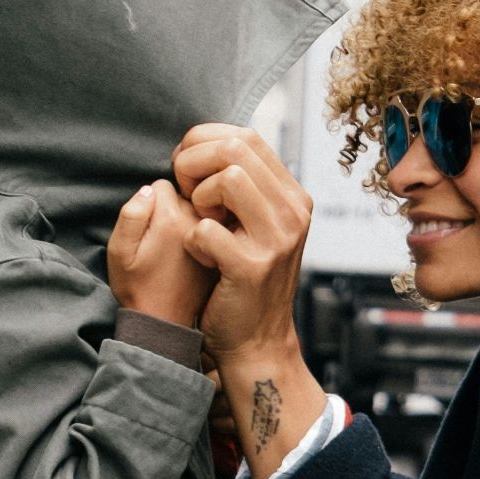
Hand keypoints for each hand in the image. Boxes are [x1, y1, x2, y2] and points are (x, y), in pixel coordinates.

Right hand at [107, 179, 215, 326]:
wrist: (166, 323)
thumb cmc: (137, 287)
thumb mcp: (119, 252)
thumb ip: (131, 214)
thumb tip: (150, 189)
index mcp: (171, 217)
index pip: (162, 184)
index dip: (150, 203)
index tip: (148, 229)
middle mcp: (198, 220)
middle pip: (185, 192)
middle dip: (171, 207)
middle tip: (162, 239)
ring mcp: (216, 232)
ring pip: (201, 207)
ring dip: (190, 219)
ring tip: (177, 248)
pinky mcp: (226, 246)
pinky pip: (215, 224)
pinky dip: (206, 232)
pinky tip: (195, 253)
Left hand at [173, 125, 326, 478]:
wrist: (256, 341)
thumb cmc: (242, 278)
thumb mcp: (255, 225)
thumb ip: (243, 186)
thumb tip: (206, 144)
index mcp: (293, 196)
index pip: (246, 136)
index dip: (204, 143)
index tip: (188, 171)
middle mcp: (293, 212)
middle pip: (235, 148)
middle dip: (194, 163)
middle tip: (186, 195)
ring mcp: (277, 239)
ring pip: (227, 178)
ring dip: (197, 198)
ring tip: (199, 222)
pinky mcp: (253, 267)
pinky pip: (206, 229)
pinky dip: (192, 240)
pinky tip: (202, 256)